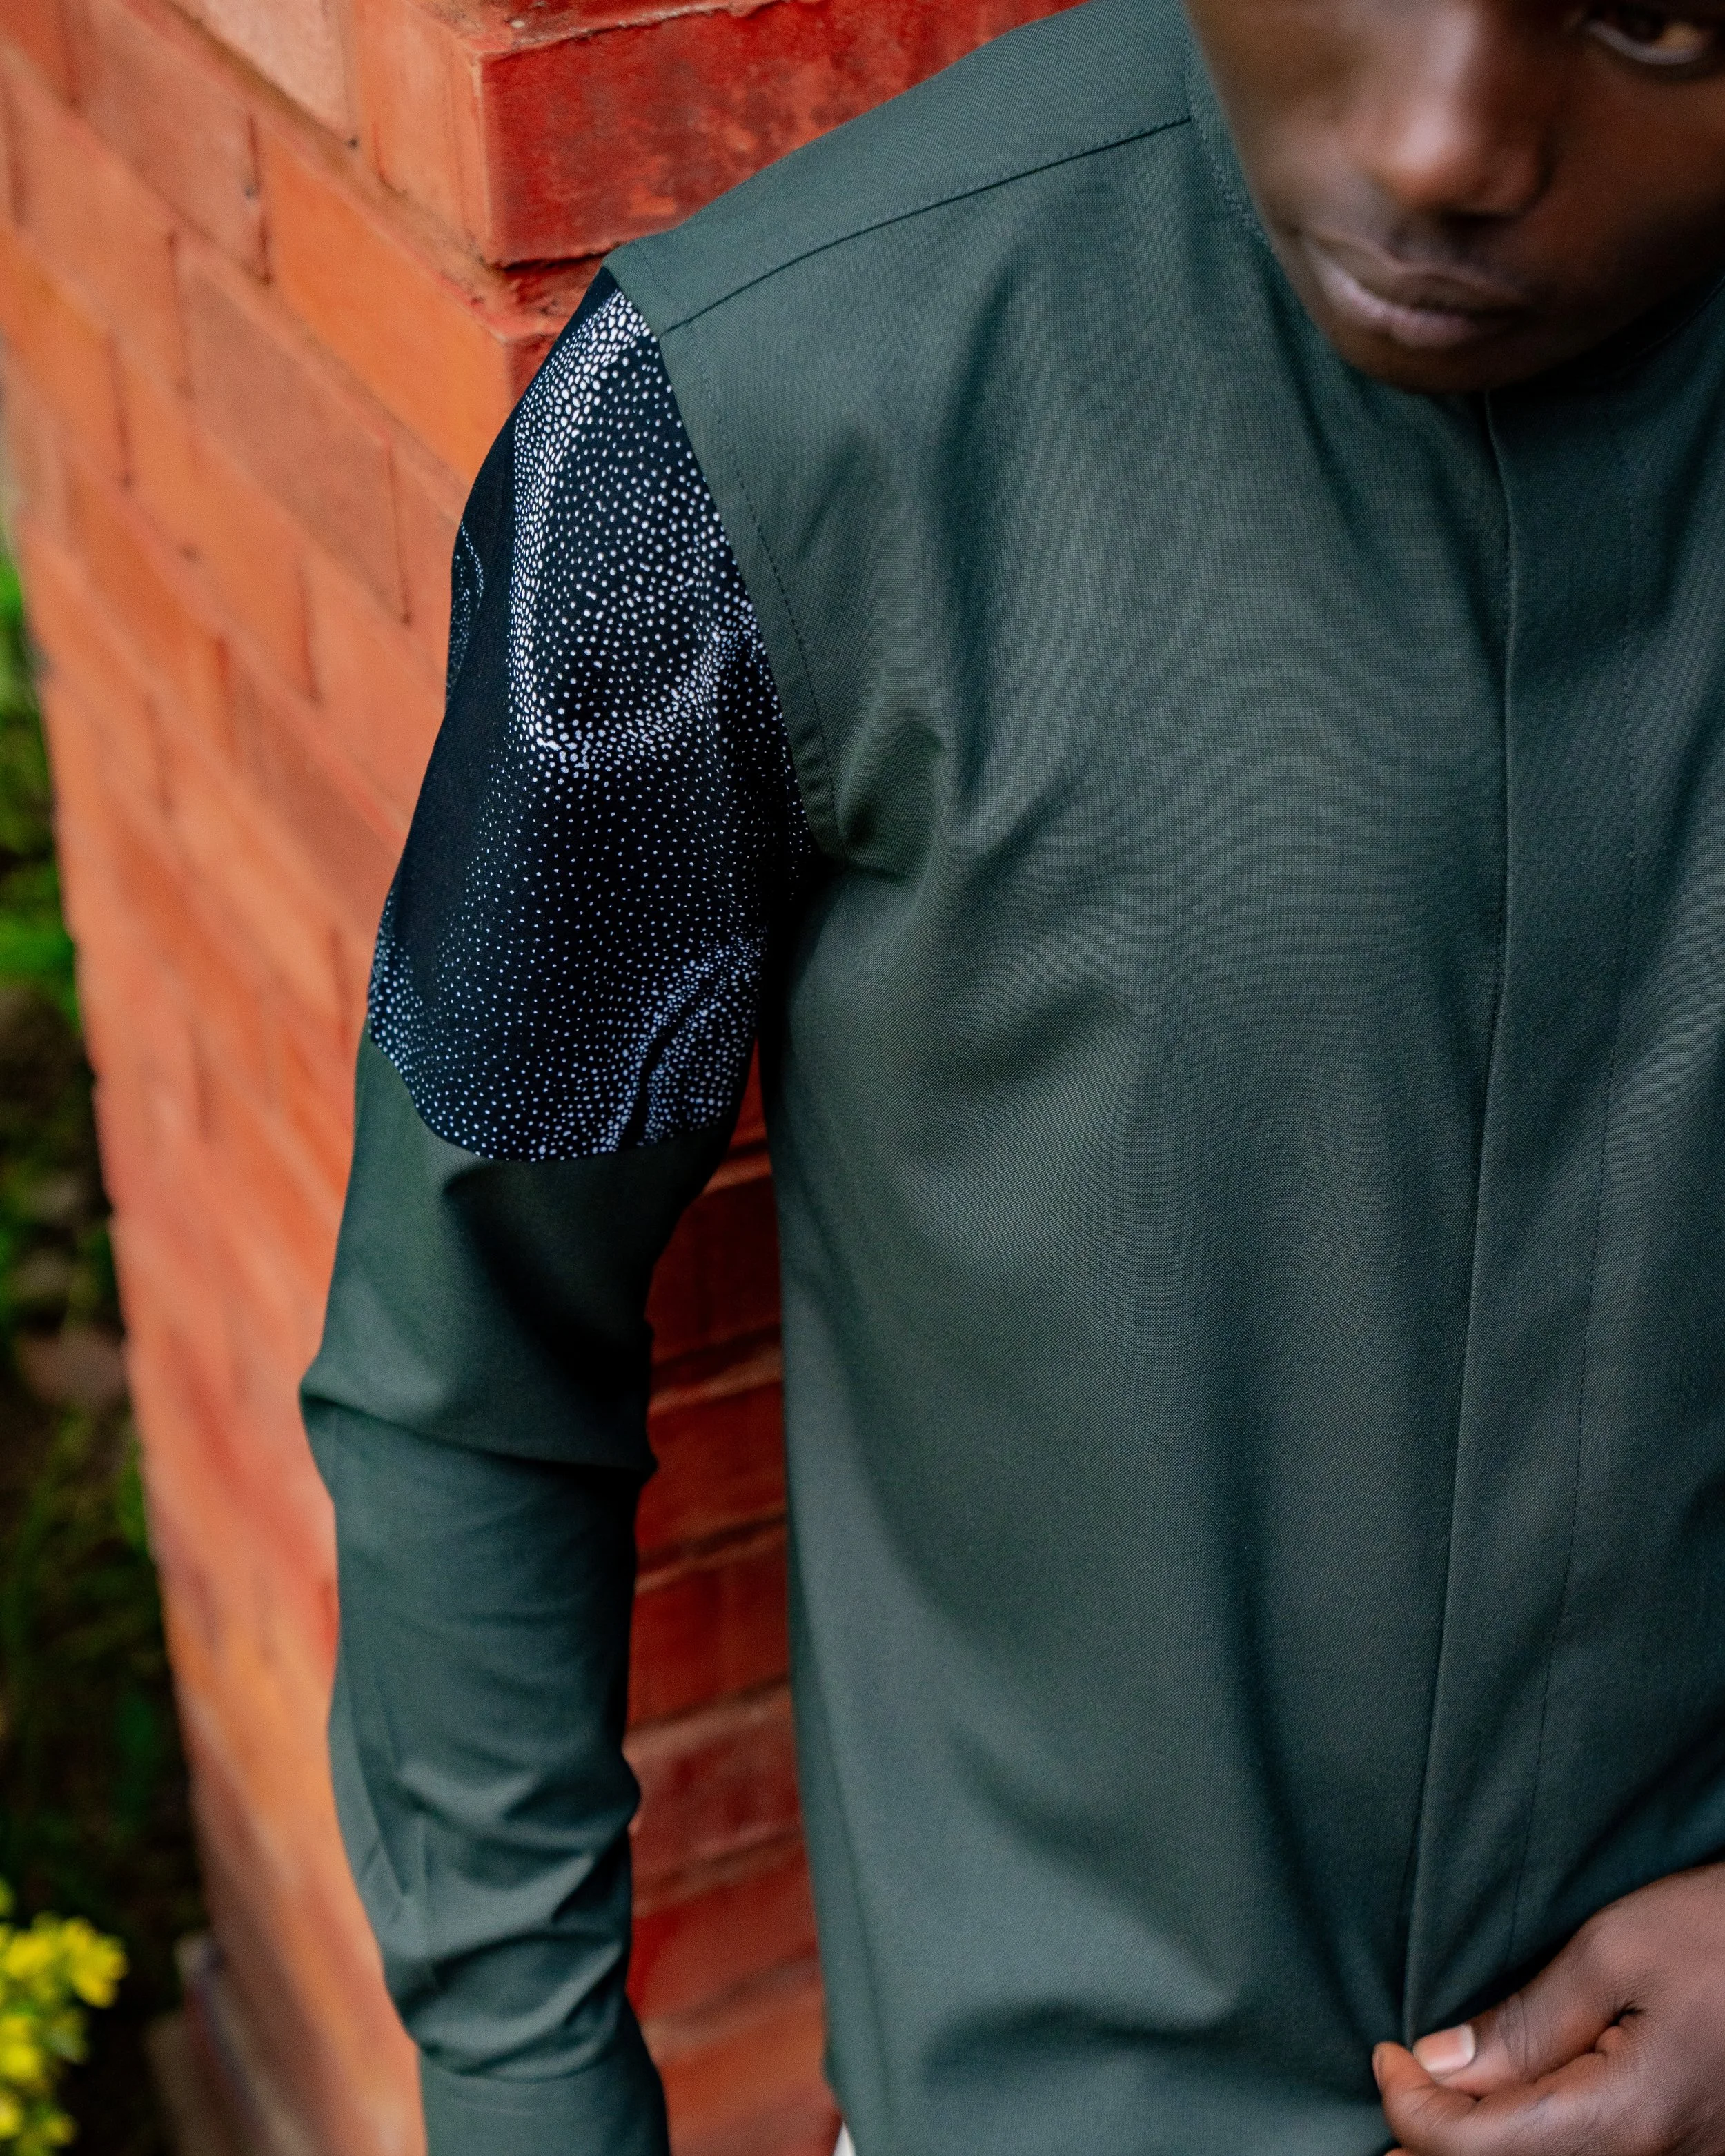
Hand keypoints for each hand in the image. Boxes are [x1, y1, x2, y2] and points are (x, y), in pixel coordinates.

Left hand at [1374, 1865, 1724, 2155]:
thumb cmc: (1718, 1934)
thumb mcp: (1614, 1951)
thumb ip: (1526, 2021)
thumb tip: (1441, 2063)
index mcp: (1625, 2118)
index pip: (1475, 2147)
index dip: (1410, 2107)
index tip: (1384, 2053)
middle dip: (1436, 2142)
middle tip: (1395, 2091)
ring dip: (1480, 2148)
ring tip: (1432, 2108)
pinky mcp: (1691, 2155)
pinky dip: (1531, 2145)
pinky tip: (1498, 2118)